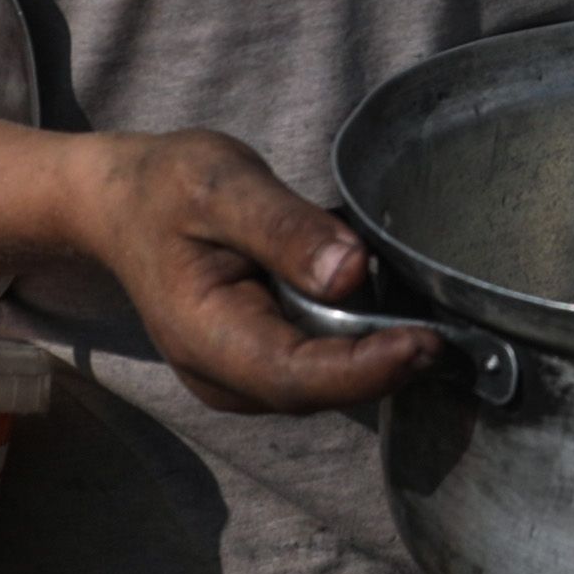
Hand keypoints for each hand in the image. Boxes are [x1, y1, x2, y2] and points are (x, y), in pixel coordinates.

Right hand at [65, 129, 438, 414]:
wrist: (122, 204)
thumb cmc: (167, 187)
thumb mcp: (222, 185)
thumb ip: (284, 228)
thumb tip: (352, 270)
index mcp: (203, 335)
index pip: (295, 375)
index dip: (365, 368)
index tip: (426, 343)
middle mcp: (222, 375)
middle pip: (318, 388)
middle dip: (386, 364)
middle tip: (451, 327)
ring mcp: (241, 377)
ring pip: (325, 383)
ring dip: (378, 354)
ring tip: (428, 312)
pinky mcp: (261, 363)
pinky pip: (321, 365)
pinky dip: (360, 341)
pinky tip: (390, 306)